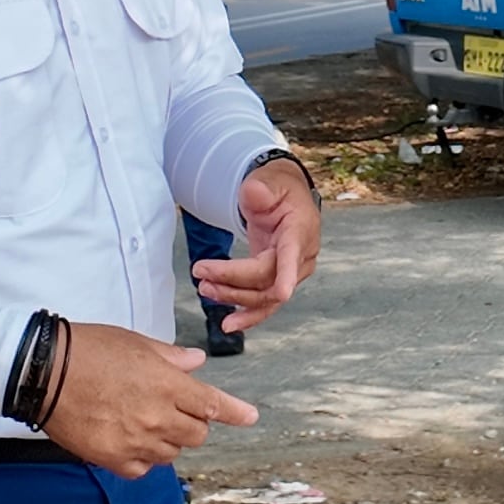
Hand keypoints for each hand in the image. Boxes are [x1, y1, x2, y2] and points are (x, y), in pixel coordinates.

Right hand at [44, 321, 257, 477]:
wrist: (45, 373)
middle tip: (174, 408)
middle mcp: (157, 417)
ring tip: (144, 420)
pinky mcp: (112, 459)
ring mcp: (135, 441)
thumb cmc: (89, 350)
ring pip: (171, 453)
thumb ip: (170, 358)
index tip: (250, 417)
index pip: (213, 405)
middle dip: (193, 422)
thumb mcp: (135, 343)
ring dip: (167, 440)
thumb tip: (196, 363)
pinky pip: (143, 468)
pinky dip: (143, 458)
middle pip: (196, 435)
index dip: (236, 412)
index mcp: (167, 385)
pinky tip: (130, 440)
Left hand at [194, 158, 322, 331]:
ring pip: (265, 296)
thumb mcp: (269, 179)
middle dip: (234, 281)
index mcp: (300, 231)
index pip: (292, 255)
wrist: (283, 196)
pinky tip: (229, 324)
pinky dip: (248, 316)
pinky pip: (265, 303)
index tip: (282, 293)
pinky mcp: (278, 279)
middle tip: (202, 273)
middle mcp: (301, 257)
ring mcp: (291, 272)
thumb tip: (254, 194)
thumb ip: (261, 188)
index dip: (287, 275)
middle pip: (269, 279)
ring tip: (205, 289)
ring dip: (234, 297)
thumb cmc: (278, 187)